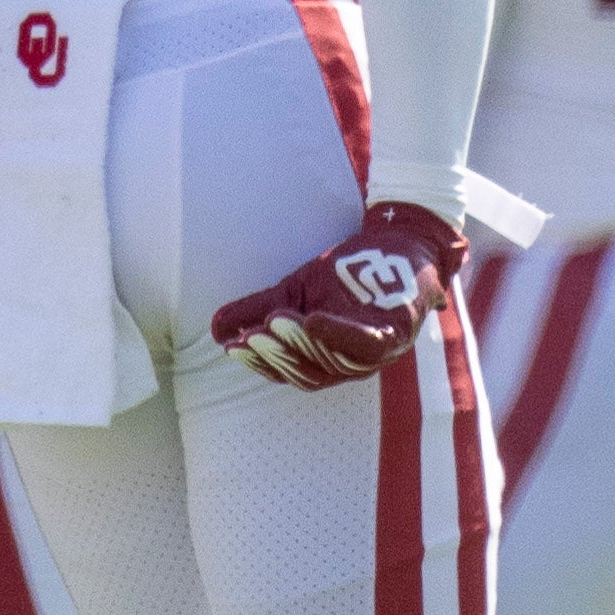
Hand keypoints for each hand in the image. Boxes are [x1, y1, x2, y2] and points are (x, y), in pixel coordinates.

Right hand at [208, 198, 467, 388]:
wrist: (395, 242)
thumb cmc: (347, 273)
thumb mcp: (294, 291)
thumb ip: (257, 310)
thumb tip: (215, 331)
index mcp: (326, 359)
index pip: (289, 371)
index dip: (261, 363)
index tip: (234, 346)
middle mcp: (353, 364)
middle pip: (311, 372)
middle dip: (279, 356)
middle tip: (251, 336)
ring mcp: (379, 351)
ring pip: (336, 361)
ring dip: (303, 344)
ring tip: (275, 321)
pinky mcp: (399, 331)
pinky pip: (369, 343)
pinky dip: (341, 336)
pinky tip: (313, 320)